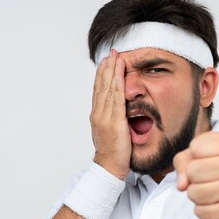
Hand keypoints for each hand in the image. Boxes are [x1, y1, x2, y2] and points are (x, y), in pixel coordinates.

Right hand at [90, 49, 130, 179]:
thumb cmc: (113, 152)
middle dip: (106, 68)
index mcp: (97, 115)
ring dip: (112, 71)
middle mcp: (98, 113)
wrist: (109, 166)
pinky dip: (116, 83)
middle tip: (111, 52)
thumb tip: (121, 111)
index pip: (99, 90)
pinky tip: (119, 73)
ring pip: (107, 88)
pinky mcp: (113, 121)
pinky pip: (115, 98)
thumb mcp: (111, 131)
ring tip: (115, 57)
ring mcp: (104, 116)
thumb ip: (114, 119)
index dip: (102, 75)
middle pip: (101, 85)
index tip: (106, 62)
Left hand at [173, 132, 218, 218]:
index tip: (213, 160)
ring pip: (193, 193)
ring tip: (217, 193)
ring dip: (199, 196)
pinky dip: (205, 211)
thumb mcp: (216, 153)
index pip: (196, 147)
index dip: (198, 156)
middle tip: (214, 179)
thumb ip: (187, 158)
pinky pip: (200, 212)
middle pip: (192, 171)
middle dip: (196, 178)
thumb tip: (181, 184)